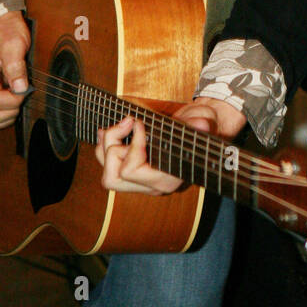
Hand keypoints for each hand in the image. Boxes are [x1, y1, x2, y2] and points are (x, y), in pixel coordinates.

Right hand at [0, 10, 30, 131]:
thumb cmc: (6, 32)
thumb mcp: (15, 43)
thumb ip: (16, 66)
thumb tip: (20, 88)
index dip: (14, 101)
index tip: (24, 89)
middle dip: (9, 112)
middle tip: (20, 96)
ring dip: (5, 117)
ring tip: (16, 100)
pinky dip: (1, 116)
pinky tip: (11, 103)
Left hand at [96, 97, 244, 194]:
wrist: (199, 130)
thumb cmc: (199, 126)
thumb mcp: (203, 121)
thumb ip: (201, 124)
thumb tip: (202, 124)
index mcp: (168, 179)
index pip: (131, 170)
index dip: (131, 145)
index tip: (141, 123)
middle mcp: (151, 185)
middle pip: (112, 177)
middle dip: (113, 147)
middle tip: (129, 124)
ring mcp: (140, 181)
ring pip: (106, 174)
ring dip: (107, 145)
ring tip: (123, 124)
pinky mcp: (132, 174)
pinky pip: (106, 165)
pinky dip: (104, 145)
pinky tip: (115, 128)